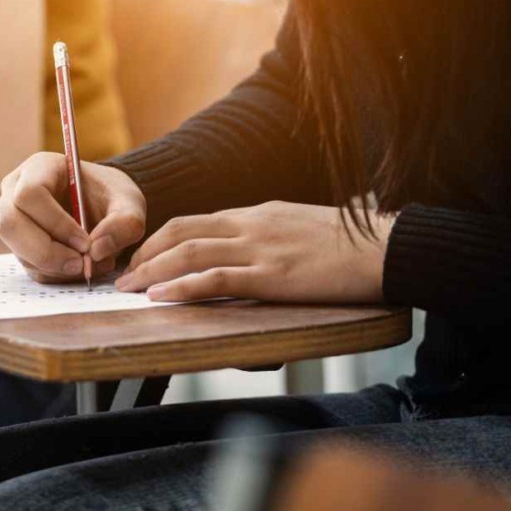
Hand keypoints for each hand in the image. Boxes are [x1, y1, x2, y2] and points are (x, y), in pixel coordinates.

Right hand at [0, 152, 146, 282]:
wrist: (105, 207)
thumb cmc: (112, 196)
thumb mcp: (129, 203)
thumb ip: (124, 223)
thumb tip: (96, 250)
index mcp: (39, 168)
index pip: (29, 194)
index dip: (54, 222)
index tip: (85, 242)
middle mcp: (15, 192)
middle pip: (10, 225)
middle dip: (47, 252)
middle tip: (81, 265)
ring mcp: (13, 220)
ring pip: (18, 250)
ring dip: (54, 266)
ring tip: (89, 265)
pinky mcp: (20, 246)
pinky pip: (29, 266)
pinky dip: (56, 274)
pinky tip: (80, 267)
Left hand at [115, 201, 395, 302]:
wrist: (388, 247)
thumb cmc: (352, 246)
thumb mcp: (301, 231)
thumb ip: (271, 238)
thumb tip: (251, 255)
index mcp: (258, 214)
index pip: (195, 222)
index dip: (160, 240)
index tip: (141, 258)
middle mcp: (252, 224)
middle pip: (181, 232)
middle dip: (146, 254)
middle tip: (123, 276)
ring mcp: (261, 248)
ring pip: (190, 252)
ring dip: (153, 271)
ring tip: (129, 289)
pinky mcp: (273, 274)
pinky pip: (216, 277)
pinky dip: (183, 286)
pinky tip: (162, 296)